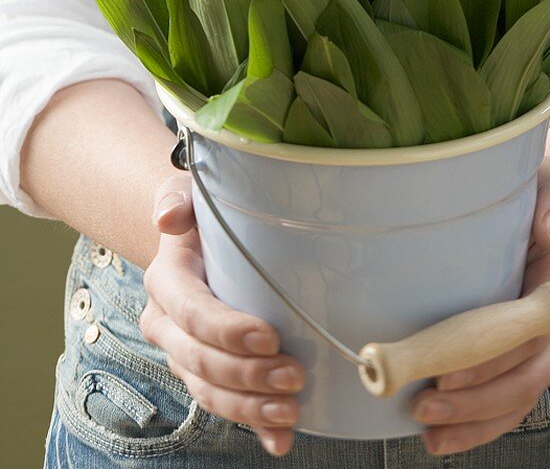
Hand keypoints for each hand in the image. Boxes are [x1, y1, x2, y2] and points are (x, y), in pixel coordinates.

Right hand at [140, 174, 304, 457]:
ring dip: (251, 408)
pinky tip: (280, 441)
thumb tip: (168, 219)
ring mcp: (185, 355)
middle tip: (294, 375)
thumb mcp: (190, 193)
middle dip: (247, 376)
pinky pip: (226, 407)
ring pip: (210, 392)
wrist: (198, 236)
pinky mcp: (207, 374)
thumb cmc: (204, 213)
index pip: (192, 312)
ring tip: (292, 411)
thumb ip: (177, 199)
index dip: (227, 330)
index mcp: (168, 281)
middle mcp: (168, 324)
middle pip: (202, 361)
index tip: (268, 336)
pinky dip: (254, 428)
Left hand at [410, 157, 549, 455]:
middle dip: (474, 401)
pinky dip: (477, 426)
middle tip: (424, 406)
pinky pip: (506, 405)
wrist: (548, 215)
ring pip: (515, 401)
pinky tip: (443, 439)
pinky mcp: (523, 363)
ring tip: (428, 433)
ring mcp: (543, 351)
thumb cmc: (540, 199)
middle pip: (522, 379)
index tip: (446, 372)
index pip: (527, 335)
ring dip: (472, 422)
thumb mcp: (549, 187)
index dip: (489, 360)